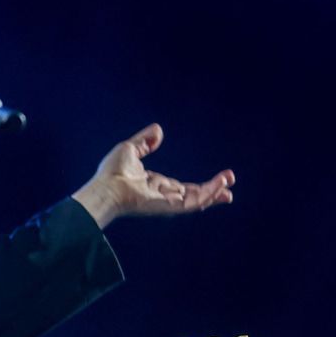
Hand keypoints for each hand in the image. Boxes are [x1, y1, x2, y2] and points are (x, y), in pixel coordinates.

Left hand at [72, 123, 233, 228]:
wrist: (106, 187)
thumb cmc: (112, 172)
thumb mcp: (130, 149)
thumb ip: (144, 141)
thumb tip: (158, 130)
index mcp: (155, 185)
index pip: (183, 187)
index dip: (201, 185)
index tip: (219, 179)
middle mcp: (163, 195)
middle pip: (194, 195)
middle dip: (213, 190)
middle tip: (229, 184)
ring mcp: (167, 202)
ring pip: (196, 200)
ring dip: (213, 192)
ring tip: (228, 185)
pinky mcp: (169, 206)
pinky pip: (192, 203)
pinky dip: (207, 195)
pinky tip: (219, 187)